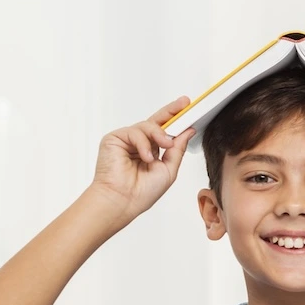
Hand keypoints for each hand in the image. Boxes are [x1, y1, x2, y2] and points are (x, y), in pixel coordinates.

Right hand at [89, 96, 193, 221]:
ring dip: (159, 134)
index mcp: (153, 150)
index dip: (178, 120)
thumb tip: (188, 131)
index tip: (190, 110)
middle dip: (171, 111)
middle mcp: (140, 143)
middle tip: (184, 103)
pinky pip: (134, 132)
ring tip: (165, 145)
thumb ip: (178, 149)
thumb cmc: (142, 192)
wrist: (123, 201)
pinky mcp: (114, 139)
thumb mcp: (169, 169)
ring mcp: (127, 140)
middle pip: (156, 121)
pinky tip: (146, 156)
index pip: (166, 131)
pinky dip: (143, 143)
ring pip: (147, 126)